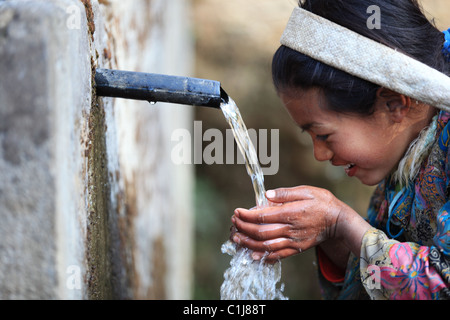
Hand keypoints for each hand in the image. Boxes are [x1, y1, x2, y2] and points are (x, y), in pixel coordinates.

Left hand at [231, 186, 369, 262]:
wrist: (339, 221)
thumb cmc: (323, 202)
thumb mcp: (306, 190)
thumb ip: (285, 193)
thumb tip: (266, 194)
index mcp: (291, 213)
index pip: (263, 216)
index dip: (247, 215)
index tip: (237, 211)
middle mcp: (290, 229)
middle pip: (261, 232)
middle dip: (243, 228)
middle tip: (233, 222)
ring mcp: (293, 241)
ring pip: (266, 246)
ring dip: (248, 243)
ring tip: (236, 238)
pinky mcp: (297, 249)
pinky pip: (278, 256)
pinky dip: (263, 256)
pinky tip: (252, 254)